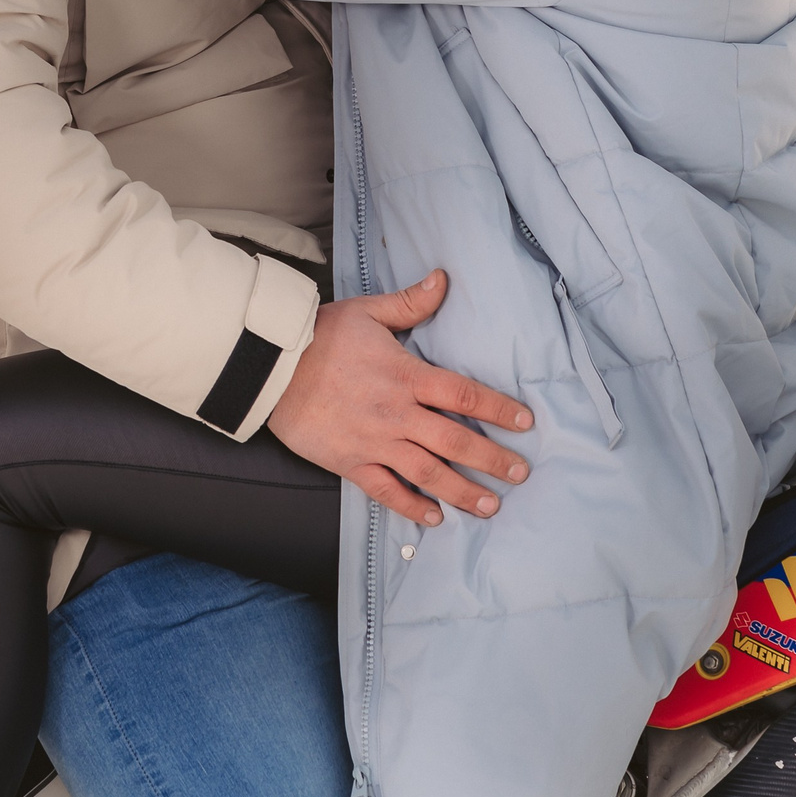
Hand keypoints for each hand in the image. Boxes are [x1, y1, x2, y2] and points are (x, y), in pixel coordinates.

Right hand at [267, 269, 534, 528]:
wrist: (270, 365)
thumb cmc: (320, 335)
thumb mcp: (368, 311)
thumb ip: (410, 303)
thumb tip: (442, 279)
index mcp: (406, 375)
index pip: (463, 394)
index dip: (498, 408)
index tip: (524, 422)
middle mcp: (396, 413)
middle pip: (455, 440)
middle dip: (492, 459)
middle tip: (519, 473)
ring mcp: (374, 441)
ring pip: (428, 472)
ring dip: (462, 491)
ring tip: (490, 505)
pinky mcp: (350, 462)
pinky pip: (386, 490)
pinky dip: (411, 506)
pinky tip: (434, 517)